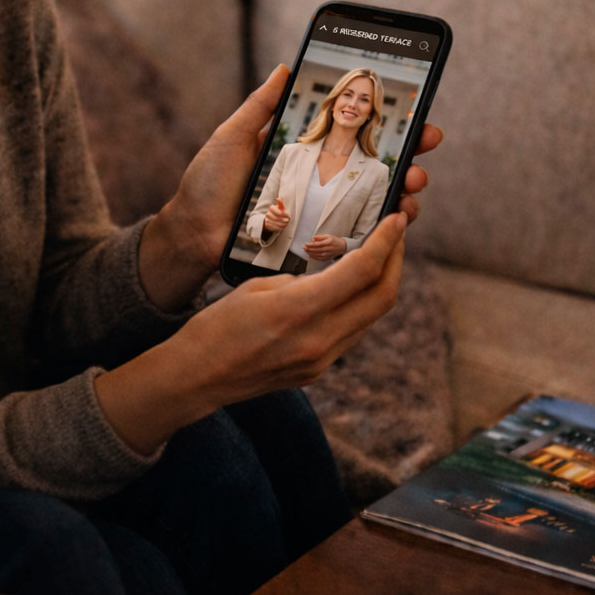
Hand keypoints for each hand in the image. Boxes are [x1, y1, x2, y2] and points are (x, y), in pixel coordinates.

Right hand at [98, 213, 405, 453]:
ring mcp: (322, 360)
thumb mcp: (258, 287)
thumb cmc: (218, 324)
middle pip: (382, 296)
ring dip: (382, 283)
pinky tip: (351, 287)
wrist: (198, 377)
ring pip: (372, 316)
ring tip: (378, 255)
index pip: (362, 270)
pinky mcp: (318, 370)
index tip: (397, 218)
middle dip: (396, 259)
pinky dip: (361, 304)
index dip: (386, 241)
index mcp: (299, 310)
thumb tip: (332, 271)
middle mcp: (319, 339)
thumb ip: (302, 280)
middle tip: (396, 232)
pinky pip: (354, 332)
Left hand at [138, 66, 441, 309]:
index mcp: (302, 152)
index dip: (385, 123)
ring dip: (406, 187)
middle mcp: (317, 180)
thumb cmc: (207, 185)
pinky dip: (386, 223)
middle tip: (427, 141)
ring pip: (377, 197)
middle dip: (411, 151)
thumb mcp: (233, 136)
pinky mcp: (317, 239)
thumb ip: (261, 106)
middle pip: (376, 163)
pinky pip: (361, 232)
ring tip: (414, 181)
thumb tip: (285, 66)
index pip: (352, 133)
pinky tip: (398, 215)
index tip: (414, 111)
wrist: (193, 234)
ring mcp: (320, 210)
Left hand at [302, 234, 345, 260]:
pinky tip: (310, 254)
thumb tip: (313, 238)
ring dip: (311, 253)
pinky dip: (314, 257)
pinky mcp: (327, 258)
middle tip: (304, 247)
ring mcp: (328, 254)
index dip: (312, 244)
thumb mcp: (328, 236)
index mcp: (329, 242)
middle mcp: (329, 249)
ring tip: (306, 250)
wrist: (341, 247)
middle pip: (317, 250)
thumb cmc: (334, 240)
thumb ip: (320, 237)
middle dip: (310, 249)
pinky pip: (319, 258)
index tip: (306, 244)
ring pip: (318, 254)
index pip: (319, 244)